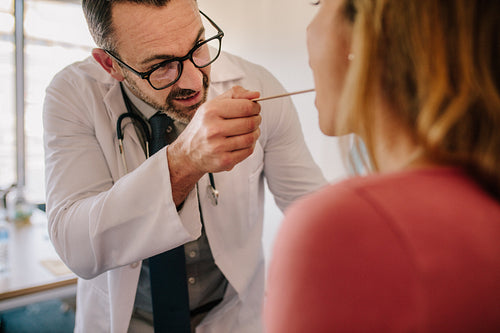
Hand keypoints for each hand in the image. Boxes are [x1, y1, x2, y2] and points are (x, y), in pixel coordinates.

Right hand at [167, 86, 260, 204]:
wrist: (188, 153)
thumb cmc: (203, 126)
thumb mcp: (213, 105)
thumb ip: (235, 95)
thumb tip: (256, 94)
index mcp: (211, 111)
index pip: (246, 107)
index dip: (256, 107)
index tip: (255, 109)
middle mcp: (213, 129)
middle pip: (250, 123)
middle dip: (257, 120)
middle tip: (254, 119)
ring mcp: (218, 147)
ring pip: (251, 138)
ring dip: (255, 133)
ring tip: (250, 131)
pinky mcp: (224, 161)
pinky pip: (248, 151)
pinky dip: (250, 145)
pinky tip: (243, 142)